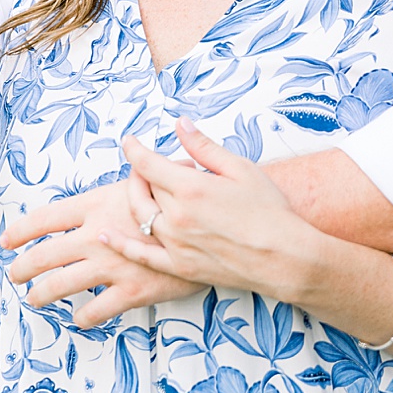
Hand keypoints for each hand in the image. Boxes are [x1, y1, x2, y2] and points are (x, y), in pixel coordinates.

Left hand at [1, 180, 200, 328]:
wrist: (217, 228)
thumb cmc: (188, 196)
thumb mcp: (158, 175)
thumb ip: (140, 171)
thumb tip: (140, 155)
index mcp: (97, 204)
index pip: (45, 218)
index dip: (21, 230)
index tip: (7, 240)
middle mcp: (97, 236)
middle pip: (44, 255)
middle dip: (23, 267)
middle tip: (13, 275)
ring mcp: (112, 265)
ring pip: (61, 286)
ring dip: (41, 295)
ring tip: (33, 299)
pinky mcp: (132, 291)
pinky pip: (97, 310)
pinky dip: (84, 317)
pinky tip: (79, 318)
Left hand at [104, 120, 321, 302]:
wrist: (285, 258)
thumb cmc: (270, 212)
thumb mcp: (241, 169)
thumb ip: (205, 147)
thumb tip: (181, 125)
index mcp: (191, 188)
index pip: (149, 163)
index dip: (135, 150)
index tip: (129, 141)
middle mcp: (176, 217)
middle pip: (144, 188)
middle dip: (143, 173)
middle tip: (149, 166)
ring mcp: (175, 244)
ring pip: (141, 216)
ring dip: (136, 199)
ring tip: (140, 189)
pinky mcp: (180, 267)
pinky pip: (142, 254)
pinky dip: (122, 243)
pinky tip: (108, 235)